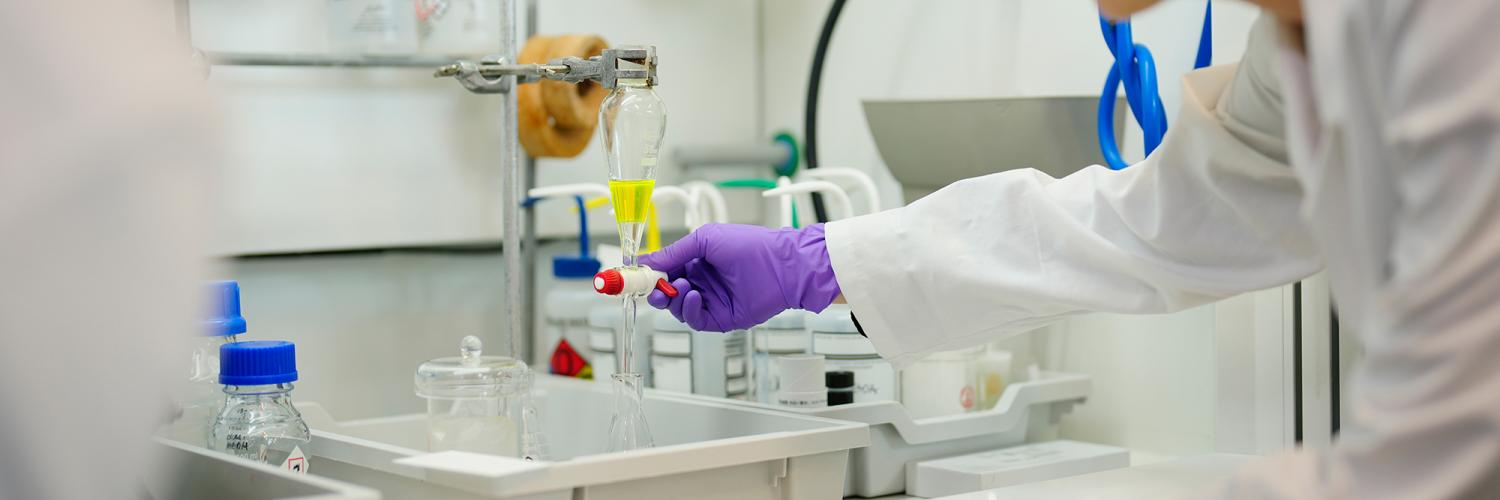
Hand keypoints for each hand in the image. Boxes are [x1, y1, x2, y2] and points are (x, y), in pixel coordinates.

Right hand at [640, 223, 841, 331]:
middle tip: (649, 287)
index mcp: (697, 260)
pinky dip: (689, 310)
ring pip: (678, 307)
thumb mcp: (705, 239)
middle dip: (655, 290)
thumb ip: (674, 252)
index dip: (648, 273)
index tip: (631, 275)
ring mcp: (712, 301)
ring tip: (681, 287)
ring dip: (672, 298)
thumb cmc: (751, 245)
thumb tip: (646, 259)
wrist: (783, 265)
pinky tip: (693, 296)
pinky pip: (696, 320)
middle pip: (667, 292)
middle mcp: (703, 281)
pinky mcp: (722, 318)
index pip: (665, 270)